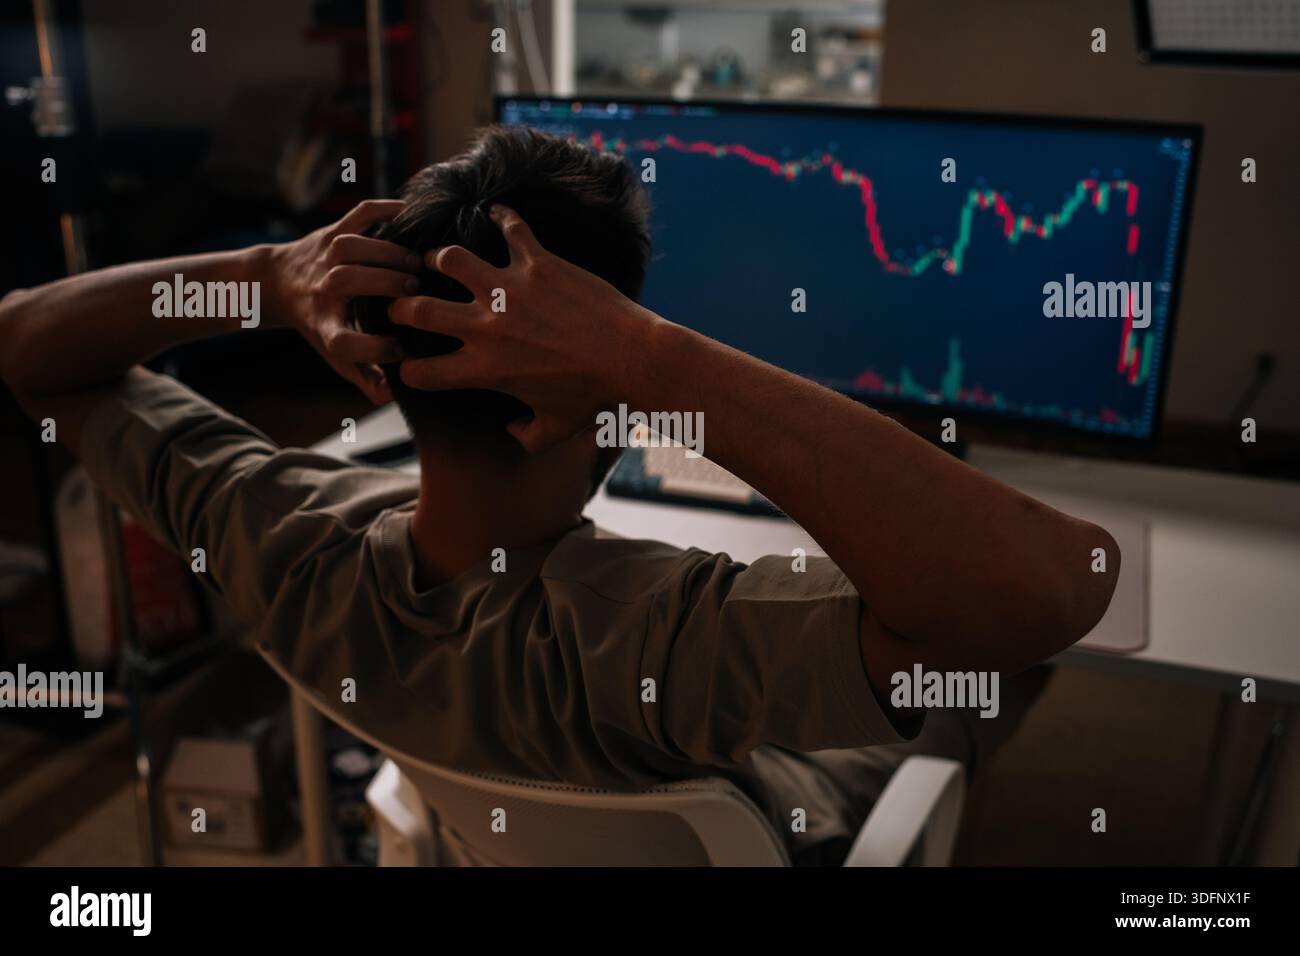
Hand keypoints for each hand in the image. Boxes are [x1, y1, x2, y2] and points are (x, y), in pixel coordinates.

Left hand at [267, 200, 417, 403]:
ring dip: (387, 252)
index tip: (403, 351)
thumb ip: (366, 377)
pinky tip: (411, 219)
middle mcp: (321, 291)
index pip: (345, 343)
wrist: (277, 281)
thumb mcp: (336, 354)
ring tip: (415, 262)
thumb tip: (392, 398)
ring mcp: (325, 256)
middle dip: (385, 283)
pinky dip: (385, 211)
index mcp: (324, 326)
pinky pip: (359, 215)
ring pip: (352, 247)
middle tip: (416, 288)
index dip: (375, 350)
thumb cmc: (318, 321)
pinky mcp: (332, 230)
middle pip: (345, 283)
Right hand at [388, 205, 657, 452]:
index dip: (408, 372)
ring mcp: (511, 290)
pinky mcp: (539, 263)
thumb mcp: (554, 430)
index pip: (420, 373)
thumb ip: (524, 436)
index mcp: (484, 370)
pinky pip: (511, 228)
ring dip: (440, 258)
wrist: (634, 361)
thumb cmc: (594, 399)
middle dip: (400, 307)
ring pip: (451, 259)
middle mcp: (488, 327)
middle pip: (417, 310)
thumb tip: (511, 431)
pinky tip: (496, 214)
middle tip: (403, 304)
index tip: (411, 366)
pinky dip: (502, 218)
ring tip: (440, 261)